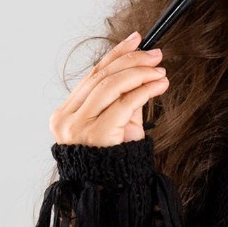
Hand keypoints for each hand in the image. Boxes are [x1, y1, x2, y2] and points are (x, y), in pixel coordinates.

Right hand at [50, 32, 169, 146]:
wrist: (117, 188)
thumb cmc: (117, 154)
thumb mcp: (119, 119)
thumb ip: (124, 94)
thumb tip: (144, 64)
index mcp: (66, 112)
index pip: (94, 74)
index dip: (116, 53)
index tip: (137, 38)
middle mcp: (67, 118)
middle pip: (102, 76)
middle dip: (132, 60)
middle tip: (157, 54)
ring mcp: (78, 127)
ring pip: (112, 86)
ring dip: (141, 73)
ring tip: (161, 70)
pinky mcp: (97, 134)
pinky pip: (125, 103)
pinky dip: (145, 90)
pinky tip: (160, 85)